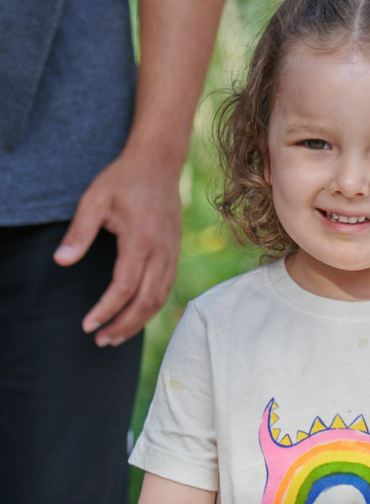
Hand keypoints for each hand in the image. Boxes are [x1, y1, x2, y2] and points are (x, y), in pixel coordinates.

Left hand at [54, 146, 181, 345]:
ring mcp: (172, 252)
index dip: (106, 309)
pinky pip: (166, 288)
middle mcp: (162, 250)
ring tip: (115, 336)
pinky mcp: (175, 252)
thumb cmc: (124, 179)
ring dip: (139, 321)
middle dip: (124, 325)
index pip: (125, 286)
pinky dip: (151, 307)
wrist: (158, 163)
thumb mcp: (94, 198)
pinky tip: (135, 315)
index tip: (88, 324)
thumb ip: (79, 231)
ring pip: (160, 298)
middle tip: (100, 340)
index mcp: (141, 239)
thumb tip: (61, 261)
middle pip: (147, 300)